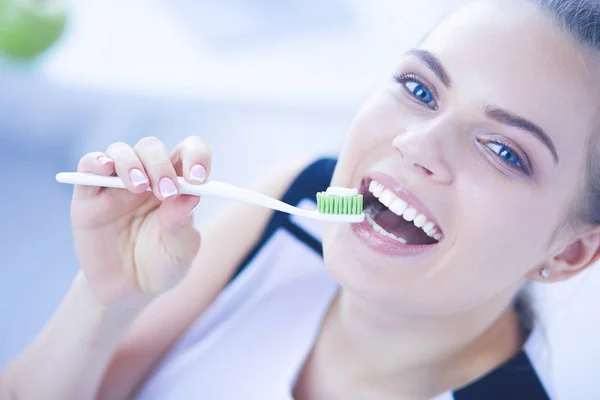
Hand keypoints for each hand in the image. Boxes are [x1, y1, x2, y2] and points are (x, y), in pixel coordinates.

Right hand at [70, 136, 210, 305]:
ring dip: (131, 163)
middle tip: (167, 191)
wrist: (128, 289)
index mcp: (176, 181)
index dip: (196, 156)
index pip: (188, 151)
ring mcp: (115, 182)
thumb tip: (190, 196)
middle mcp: (146, 175)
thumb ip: (182, 224)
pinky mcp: (88, 195)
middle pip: (151, 148)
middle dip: (161, 165)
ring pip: (120, 151)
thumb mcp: (180, 251)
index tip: (199, 178)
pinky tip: (106, 169)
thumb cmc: (162, 263)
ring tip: (140, 188)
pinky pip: (88, 165)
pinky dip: (96, 161)